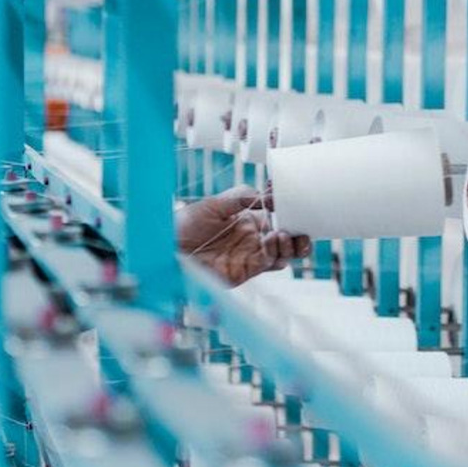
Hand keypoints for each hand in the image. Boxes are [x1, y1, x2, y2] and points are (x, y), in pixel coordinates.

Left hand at [176, 186, 311, 285]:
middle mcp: (252, 239)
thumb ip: (241, 197)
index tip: (292, 199)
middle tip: (301, 225)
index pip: (277, 215)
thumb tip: (268, 197)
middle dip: (299, 233)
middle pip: (286, 238)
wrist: (166, 248)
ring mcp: (250, 256)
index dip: (288, 209)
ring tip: (283, 233)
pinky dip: (276, 253)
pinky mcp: (245, 271)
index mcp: (247, 220)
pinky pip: (269, 264)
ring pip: (283, 254)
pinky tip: (274, 241)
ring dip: (290, 244)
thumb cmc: (184, 225)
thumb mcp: (214, 203)